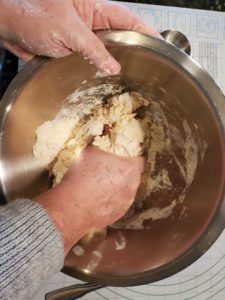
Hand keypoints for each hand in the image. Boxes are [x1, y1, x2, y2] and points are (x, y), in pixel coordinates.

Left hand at [0, 0, 160, 73]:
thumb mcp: (67, 30)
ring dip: (118, 67)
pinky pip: (94, 66)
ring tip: (133, 80)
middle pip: (123, 40)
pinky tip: (108, 83)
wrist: (10, 27)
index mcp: (96, 11)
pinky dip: (101, 75)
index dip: (148, 33)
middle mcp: (94, 27)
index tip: (162, 46)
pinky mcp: (77, 55)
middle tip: (150, 70)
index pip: (130, 21)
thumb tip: (113, 66)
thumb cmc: (31, 13)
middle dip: (136, 54)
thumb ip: (92, 48)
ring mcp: (86, 42)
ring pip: (109, 55)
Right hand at [35, 147, 144, 253]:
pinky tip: (98, 198)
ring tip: (100, 185)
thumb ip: (102, 139)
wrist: (73, 207)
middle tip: (108, 170)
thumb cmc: (82, 176)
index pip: (141, 161)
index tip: (123, 158)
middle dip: (124, 172)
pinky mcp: (119, 215)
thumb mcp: (90, 151)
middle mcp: (133, 187)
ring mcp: (127, 203)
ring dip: (118, 187)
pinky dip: (112, 200)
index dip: (133, 158)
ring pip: (126, 191)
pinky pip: (118, 203)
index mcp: (130, 169)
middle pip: (133, 176)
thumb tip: (107, 128)